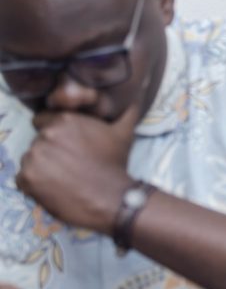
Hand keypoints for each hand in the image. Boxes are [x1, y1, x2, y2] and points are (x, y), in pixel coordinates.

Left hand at [15, 105, 138, 233]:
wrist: (110, 197)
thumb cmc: (115, 163)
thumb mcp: (125, 132)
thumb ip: (128, 109)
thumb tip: (139, 91)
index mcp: (64, 120)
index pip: (45, 120)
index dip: (57, 132)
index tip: (68, 144)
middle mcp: (45, 135)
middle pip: (38, 139)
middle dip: (51, 148)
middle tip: (69, 161)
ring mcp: (34, 157)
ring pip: (31, 157)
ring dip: (43, 165)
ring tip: (63, 175)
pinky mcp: (27, 179)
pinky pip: (23, 177)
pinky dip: (35, 182)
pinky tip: (54, 186)